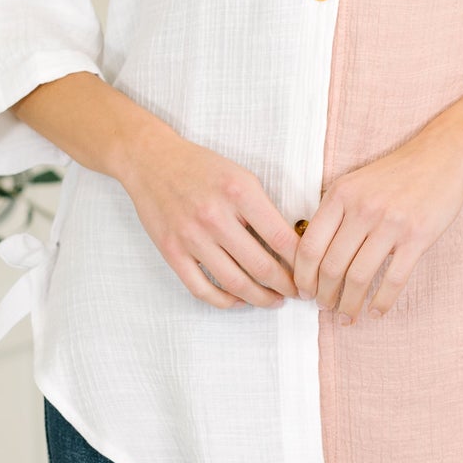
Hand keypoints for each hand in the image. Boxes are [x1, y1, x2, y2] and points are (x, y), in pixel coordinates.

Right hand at [119, 130, 300, 309]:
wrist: (152, 161)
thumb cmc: (202, 168)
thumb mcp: (241, 176)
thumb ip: (264, 208)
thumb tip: (292, 245)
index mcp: (239, 192)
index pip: (281, 238)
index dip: (301, 263)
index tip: (310, 272)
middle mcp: (215, 215)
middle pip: (261, 266)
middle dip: (286, 287)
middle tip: (298, 293)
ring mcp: (191, 236)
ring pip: (235, 283)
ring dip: (260, 298)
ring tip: (273, 300)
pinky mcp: (171, 251)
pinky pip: (202, 289)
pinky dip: (225, 301)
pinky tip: (239, 300)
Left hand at [293, 134, 462, 323]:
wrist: (442, 156)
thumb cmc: (396, 174)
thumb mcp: (355, 183)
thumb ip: (333, 212)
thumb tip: (311, 255)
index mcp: (340, 195)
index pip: (309, 246)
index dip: (302, 276)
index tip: (303, 292)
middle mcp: (362, 209)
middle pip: (331, 267)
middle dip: (324, 296)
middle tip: (324, 308)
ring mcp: (391, 223)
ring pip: (359, 278)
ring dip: (349, 304)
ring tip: (347, 316)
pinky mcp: (417, 237)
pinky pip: (394, 280)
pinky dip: (381, 302)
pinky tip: (376, 312)